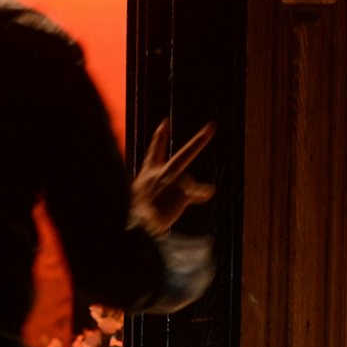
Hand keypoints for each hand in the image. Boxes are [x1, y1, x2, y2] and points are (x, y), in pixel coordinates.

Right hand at [130, 119, 216, 235]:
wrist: (134, 224)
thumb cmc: (138, 215)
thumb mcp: (144, 199)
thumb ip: (167, 192)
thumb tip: (201, 191)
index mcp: (148, 173)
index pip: (154, 151)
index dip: (160, 136)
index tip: (165, 122)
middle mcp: (162, 174)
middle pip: (184, 155)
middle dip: (199, 141)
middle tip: (212, 127)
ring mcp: (173, 182)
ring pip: (188, 184)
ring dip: (189, 192)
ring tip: (178, 202)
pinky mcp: (181, 193)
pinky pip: (196, 192)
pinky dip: (202, 192)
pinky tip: (209, 190)